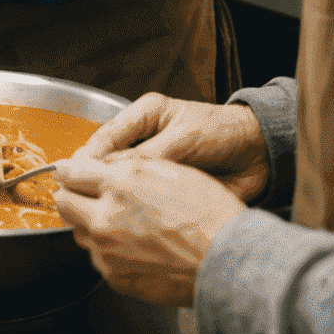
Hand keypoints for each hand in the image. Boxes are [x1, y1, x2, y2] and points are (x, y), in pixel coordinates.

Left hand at [54, 155, 245, 304]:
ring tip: (122, 224)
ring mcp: (108, 251)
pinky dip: (109, 252)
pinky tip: (136, 248)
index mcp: (119, 185)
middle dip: (73, 196)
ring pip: (79, 232)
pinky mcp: (116, 277)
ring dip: (90, 225)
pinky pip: (98, 258)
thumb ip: (125, 165)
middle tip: (89, 197)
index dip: (70, 171)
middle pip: (64, 203)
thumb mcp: (169, 170)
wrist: (231, 265)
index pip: (69, 173)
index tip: (71, 173)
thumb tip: (96, 164)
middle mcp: (106, 218)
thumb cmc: (210, 216)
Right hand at [71, 92, 270, 202]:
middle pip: (108, 159)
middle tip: (78, 199)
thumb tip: (110, 172)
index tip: (71, 176)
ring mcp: (154, 163)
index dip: (88, 157)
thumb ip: (148, 154)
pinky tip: (122, 219)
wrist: (262, 153)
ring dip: (112, 195)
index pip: (106, 136)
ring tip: (96, 212)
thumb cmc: (223, 133)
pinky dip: (132, 208)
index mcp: (143, 115)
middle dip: (94, 178)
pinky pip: (142, 198)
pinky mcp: (166, 186)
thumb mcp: (183, 138)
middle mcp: (143, 138)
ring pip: (122, 181)